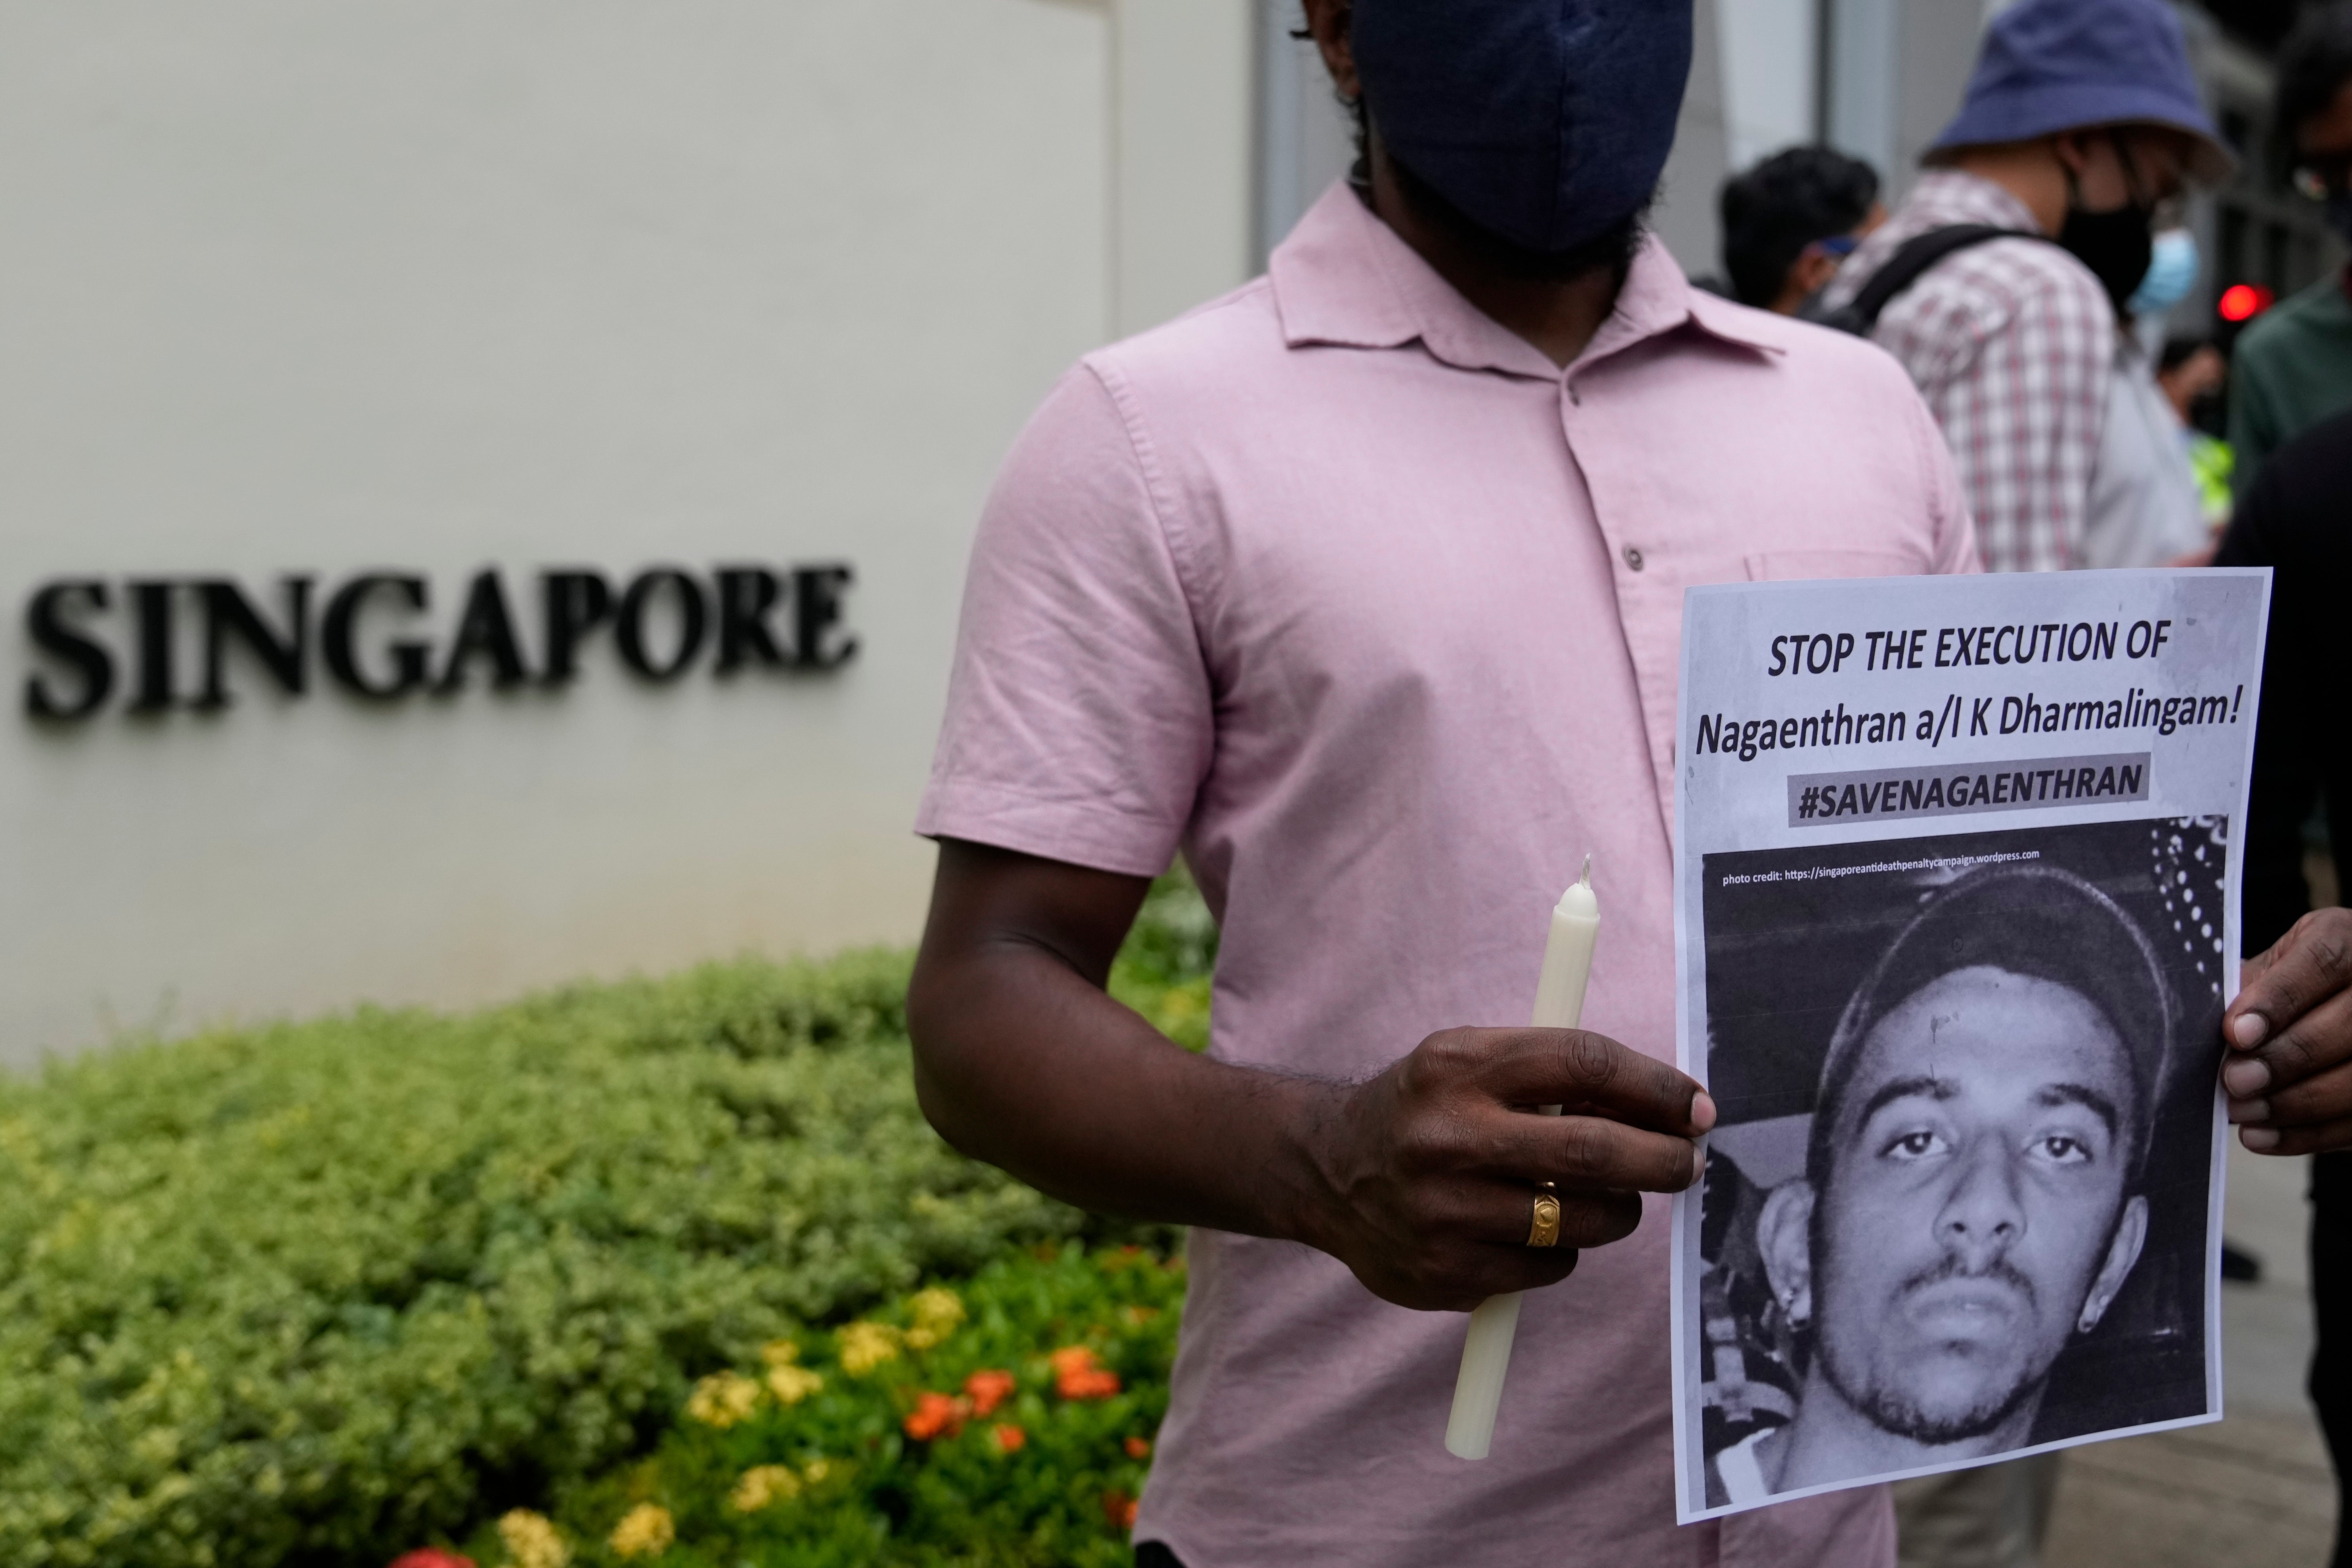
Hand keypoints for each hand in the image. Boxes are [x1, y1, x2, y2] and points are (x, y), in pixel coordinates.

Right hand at [1294, 1026, 1713, 1310]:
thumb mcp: (1471, 1058)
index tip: (1696, 1108)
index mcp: (1459, 1066)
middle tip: (1689, 1163)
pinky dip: (1560, 1249)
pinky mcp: (1445, 1273)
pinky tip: (1529, 1228)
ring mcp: (1443, 1212)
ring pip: (1582, 1221)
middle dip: (1664, 1159)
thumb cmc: (1427, 1108)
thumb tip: (1671, 1105)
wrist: (1326, 1171)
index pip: (1584, 1065)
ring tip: (1599, 1197)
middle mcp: (1447, 1137)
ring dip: (1615, 1210)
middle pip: (1594, 1152)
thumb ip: (1555, 1069)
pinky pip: (1548, 1267)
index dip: (1656, 1087)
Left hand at [2224, 908, 2351, 1154]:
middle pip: (2346, 1024)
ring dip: (2295, 1103)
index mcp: (2347, 940)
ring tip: (2244, 1113)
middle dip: (2285, 1059)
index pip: (2322, 963)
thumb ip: (2248, 987)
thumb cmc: (2295, 979)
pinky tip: (2264, 1137)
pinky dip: (2309, 1134)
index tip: (2236, 1032)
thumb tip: (2197, 1022)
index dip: (2278, 1000)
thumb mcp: (2275, 966)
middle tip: (2235, 1081)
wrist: (2340, 996)